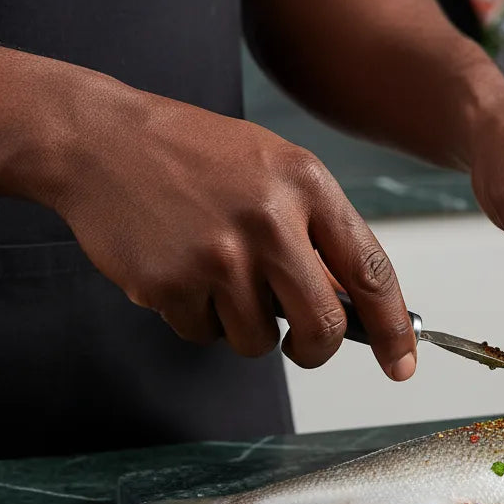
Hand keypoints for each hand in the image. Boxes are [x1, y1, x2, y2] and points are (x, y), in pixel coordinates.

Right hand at [53, 85, 416, 378]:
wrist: (101, 140)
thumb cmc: (195, 154)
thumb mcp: (275, 171)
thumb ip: (318, 233)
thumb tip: (352, 306)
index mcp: (307, 185)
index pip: (372, 273)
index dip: (393, 329)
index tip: (402, 364)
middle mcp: (270, 221)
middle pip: (323, 327)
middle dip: (316, 349)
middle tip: (303, 345)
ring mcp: (219, 255)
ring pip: (259, 342)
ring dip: (245, 326)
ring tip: (220, 276)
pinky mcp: (171, 283)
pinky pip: (206, 335)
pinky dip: (199, 317)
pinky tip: (183, 272)